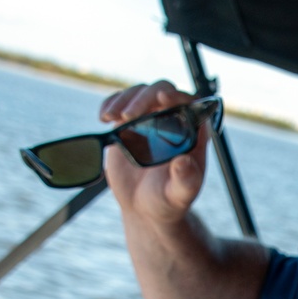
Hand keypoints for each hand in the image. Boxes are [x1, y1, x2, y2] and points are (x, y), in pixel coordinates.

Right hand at [101, 80, 210, 224]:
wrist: (144, 207)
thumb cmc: (169, 200)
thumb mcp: (179, 193)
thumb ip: (185, 179)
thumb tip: (183, 161)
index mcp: (193, 133)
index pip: (190, 103)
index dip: (178, 96)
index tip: (162, 99)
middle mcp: (173, 120)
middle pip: (162, 91)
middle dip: (144, 98)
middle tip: (127, 116)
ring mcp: (150, 118)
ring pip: (140, 93)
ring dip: (125, 99)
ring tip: (111, 117)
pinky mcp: (129, 123)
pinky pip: (121, 102)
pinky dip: (111, 104)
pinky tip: (104, 117)